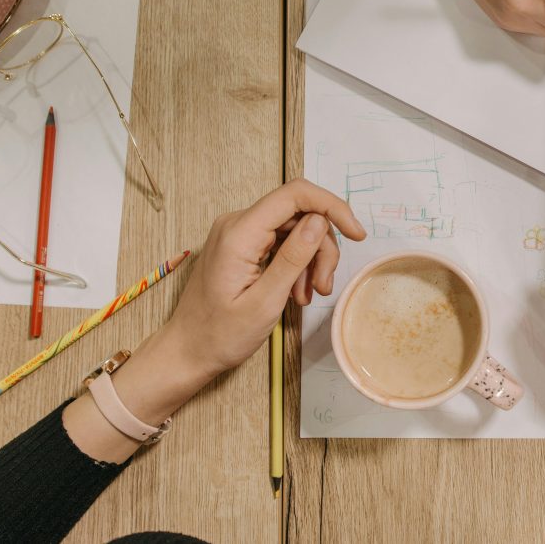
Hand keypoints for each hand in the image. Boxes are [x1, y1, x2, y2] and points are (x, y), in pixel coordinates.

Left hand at [164, 178, 365, 379]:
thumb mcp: (265, 302)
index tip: (356, 233)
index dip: (332, 207)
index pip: (295, 194)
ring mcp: (239, 233)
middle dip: (322, 247)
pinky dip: (298, 264)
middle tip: (323, 285)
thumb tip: (320, 221)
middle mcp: (237, 224)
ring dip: (311, 260)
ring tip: (309, 295)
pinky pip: (282, 242)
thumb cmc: (219, 334)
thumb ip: (294, 258)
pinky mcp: (243, 245)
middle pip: (300, 214)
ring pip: (296, 229)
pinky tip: (297, 291)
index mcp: (239, 233)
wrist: (188, 351)